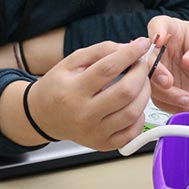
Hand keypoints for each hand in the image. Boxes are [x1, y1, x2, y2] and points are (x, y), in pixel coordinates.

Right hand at [2, 38, 153, 150]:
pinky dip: (140, 115)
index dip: (130, 54)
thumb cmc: (59, 86)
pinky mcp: (103, 144)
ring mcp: (94, 132)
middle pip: (125, 92)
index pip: (108, 69)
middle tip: (141, 64)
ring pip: (133, 112)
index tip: (142, 44)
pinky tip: (134, 103)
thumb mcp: (72, 61)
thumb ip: (101, 50)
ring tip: (140, 82)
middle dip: (141, 73)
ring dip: (145, 92)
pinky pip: (132, 132)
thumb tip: (129, 47)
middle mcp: (84, 114)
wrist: (43, 116)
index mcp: (73, 90)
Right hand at [147, 16, 188, 112]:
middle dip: (155, 74)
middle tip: (169, 83)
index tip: (160, 41)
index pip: (158, 24)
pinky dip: (176, 107)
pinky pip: (162, 101)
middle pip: (147, 60)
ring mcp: (159, 71)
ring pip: (151, 85)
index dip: (156, 32)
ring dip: (168, 96)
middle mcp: (160, 50)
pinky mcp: (163, 90)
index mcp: (172, 30)